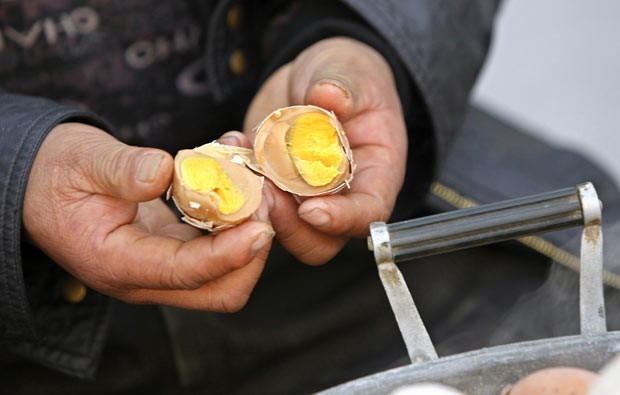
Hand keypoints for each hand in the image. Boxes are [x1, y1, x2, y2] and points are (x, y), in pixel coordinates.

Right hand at [23, 123, 273, 310]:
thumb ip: (122, 169)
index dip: (227, 254)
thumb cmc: (57, 172)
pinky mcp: (173, 252)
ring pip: (225, 276)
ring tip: (258, 187)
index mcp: (117, 264)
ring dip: (250, 238)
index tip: (260, 227)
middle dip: (252, 255)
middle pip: (218, 291)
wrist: (42, 184)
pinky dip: (238, 226)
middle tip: (263, 202)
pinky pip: (218, 252)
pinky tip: (241, 188)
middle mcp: (144, 278)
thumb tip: (166, 172)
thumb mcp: (82, 161)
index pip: (184, 273)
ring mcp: (161, 269)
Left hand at [243, 37, 407, 264]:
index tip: (310, 208)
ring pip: (280, 228)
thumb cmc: (348, 76)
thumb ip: (346, 87)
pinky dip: (236, 180)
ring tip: (241, 162)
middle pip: (319, 240)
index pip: (367, 214)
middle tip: (264, 188)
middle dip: (288, 223)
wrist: (316, 76)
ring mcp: (302, 197)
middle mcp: (340, 197)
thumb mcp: (353, 73)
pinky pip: (252, 201)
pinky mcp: (272, 188)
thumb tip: (330, 95)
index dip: (341, 220)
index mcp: (376, 175)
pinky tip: (232, 142)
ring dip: (256, 206)